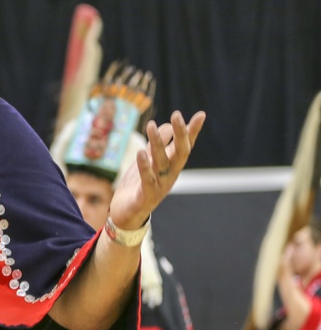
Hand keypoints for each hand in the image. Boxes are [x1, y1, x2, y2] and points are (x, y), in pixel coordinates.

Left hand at [108, 110, 206, 229]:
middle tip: (177, 115)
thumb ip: (160, 145)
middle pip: (180, 153)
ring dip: (157, 143)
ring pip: (161, 163)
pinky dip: (144, 166)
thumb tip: (168, 125)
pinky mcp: (145, 196)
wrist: (127, 215)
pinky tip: (140, 152)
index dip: (193, 132)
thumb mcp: (150, 162)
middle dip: (180, 134)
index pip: (186, 146)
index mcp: (173, 167)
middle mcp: (170, 176)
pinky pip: (147, 179)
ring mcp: (159, 186)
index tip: (201, 115)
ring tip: (151, 125)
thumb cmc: (140, 185)